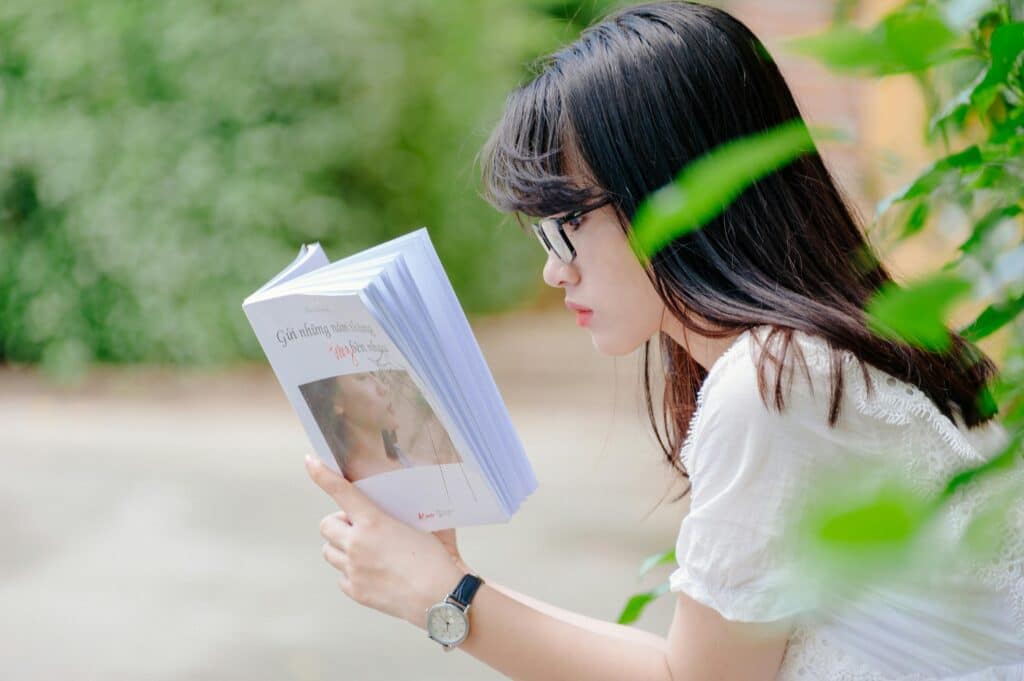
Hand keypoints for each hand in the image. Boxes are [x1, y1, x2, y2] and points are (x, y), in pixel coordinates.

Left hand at [305, 454, 464, 627]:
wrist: (440, 598)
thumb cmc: (438, 561)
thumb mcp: (427, 528)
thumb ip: (414, 514)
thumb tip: (418, 504)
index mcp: (374, 523)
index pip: (341, 491)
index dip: (322, 474)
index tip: (310, 461)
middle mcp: (357, 544)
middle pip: (326, 526)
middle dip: (339, 524)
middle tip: (358, 527)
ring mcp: (353, 569)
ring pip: (328, 552)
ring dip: (340, 547)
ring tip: (362, 550)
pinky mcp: (356, 591)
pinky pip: (341, 577)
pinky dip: (351, 572)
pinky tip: (371, 572)